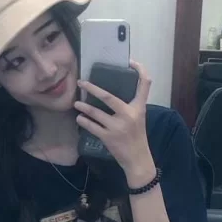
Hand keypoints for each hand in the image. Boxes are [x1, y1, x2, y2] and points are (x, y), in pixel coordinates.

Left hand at [75, 60, 154, 184]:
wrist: (138, 160)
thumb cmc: (137, 137)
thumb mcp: (139, 118)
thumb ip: (129, 106)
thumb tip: (110, 95)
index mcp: (139, 108)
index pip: (145, 84)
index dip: (140, 70)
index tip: (132, 62)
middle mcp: (129, 115)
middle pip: (108, 96)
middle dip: (92, 88)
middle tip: (81, 82)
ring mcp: (117, 127)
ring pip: (95, 113)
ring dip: (83, 107)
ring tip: (76, 103)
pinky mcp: (108, 138)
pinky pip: (92, 126)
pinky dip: (84, 121)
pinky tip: (79, 118)